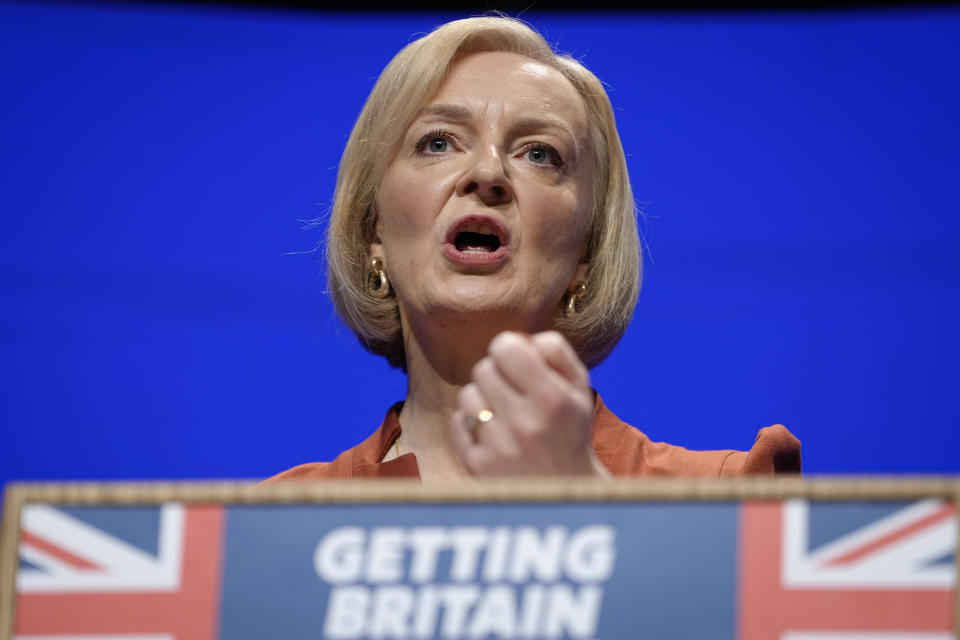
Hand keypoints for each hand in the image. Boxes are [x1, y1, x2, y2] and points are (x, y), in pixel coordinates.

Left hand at [450, 330, 606, 476]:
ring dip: (482, 400)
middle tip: (511, 391)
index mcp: (552, 399)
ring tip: (502, 414)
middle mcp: (525, 423)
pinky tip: (490, 434)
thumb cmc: (568, 431)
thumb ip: (556, 352)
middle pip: (484, 369)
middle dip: (496, 374)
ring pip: (467, 395)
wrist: (563, 492)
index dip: (507, 348)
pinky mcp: (478, 466)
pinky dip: (469, 424)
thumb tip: (522, 337)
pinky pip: (457, 422)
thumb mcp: (578, 389)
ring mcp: (499, 447)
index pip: (506, 347)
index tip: (514, 359)